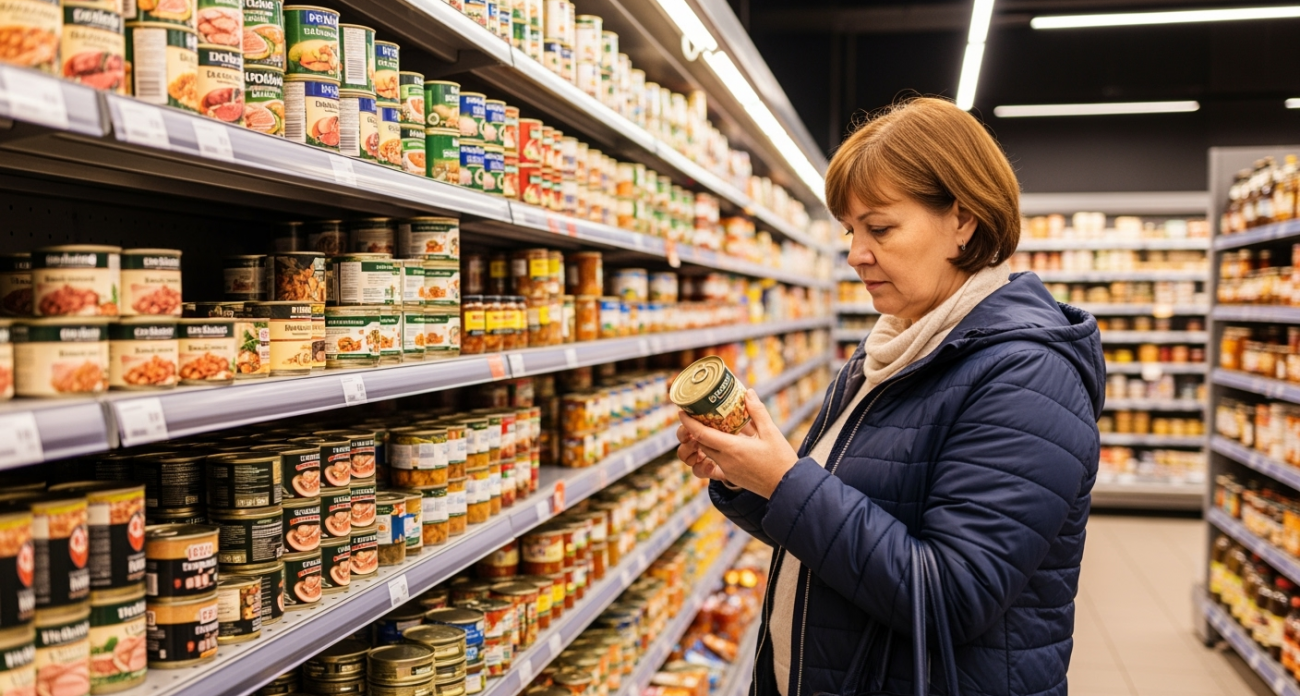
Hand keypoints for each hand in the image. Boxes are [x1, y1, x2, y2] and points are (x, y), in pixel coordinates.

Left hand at [675, 389, 799, 497]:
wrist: (788, 488)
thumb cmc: (781, 460)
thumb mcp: (771, 432)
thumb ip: (757, 412)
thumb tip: (748, 393)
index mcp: (732, 449)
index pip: (701, 434)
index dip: (688, 422)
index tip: (681, 411)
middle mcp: (725, 461)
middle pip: (701, 443)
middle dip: (694, 429)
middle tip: (696, 413)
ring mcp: (727, 470)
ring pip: (708, 452)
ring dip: (705, 439)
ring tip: (709, 424)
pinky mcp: (732, 476)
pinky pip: (716, 460)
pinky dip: (715, 448)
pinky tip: (724, 439)